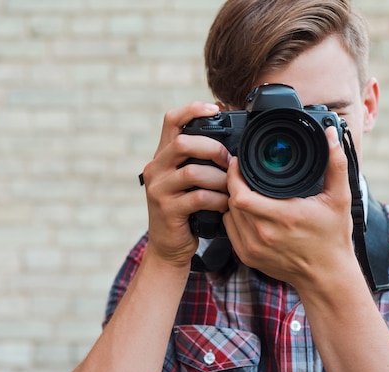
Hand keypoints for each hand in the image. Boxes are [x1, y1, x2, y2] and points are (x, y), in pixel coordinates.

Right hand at [141, 102, 230, 267]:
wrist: (169, 247)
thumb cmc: (185, 211)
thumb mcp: (187, 182)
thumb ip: (200, 161)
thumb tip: (232, 141)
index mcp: (162, 157)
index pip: (171, 121)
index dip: (192, 109)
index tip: (215, 109)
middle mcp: (156, 169)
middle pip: (181, 143)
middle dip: (212, 148)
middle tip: (229, 160)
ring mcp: (159, 190)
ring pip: (192, 172)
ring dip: (219, 178)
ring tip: (232, 187)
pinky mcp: (167, 210)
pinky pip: (198, 198)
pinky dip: (217, 199)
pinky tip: (225, 204)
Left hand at [223, 126, 356, 290]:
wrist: (326, 276)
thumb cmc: (333, 238)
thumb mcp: (339, 199)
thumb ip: (335, 165)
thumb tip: (330, 136)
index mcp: (283, 217)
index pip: (241, 194)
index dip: (234, 175)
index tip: (237, 162)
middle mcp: (264, 234)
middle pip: (232, 201)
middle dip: (233, 183)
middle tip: (240, 171)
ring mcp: (252, 248)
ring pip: (228, 215)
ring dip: (232, 200)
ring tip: (243, 188)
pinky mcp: (247, 257)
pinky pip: (229, 230)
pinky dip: (233, 217)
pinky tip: (245, 209)